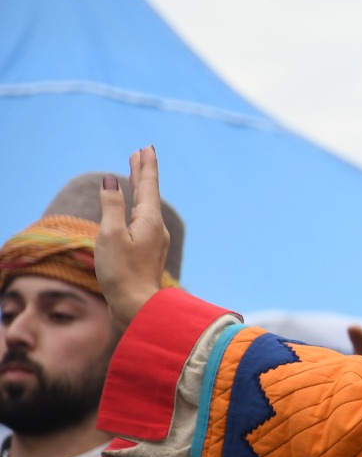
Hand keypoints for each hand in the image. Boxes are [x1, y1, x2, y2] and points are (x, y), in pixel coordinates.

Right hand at [96, 146, 169, 329]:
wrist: (137, 307)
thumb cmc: (122, 272)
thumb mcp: (111, 234)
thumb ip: (112, 206)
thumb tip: (111, 181)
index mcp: (149, 220)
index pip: (148, 186)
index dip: (146, 166)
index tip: (146, 148)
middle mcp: (156, 228)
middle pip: (149, 194)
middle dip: (143, 173)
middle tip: (142, 153)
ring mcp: (154, 241)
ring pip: (146, 207)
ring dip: (141, 188)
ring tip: (135, 173)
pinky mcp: (147, 253)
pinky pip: (143, 221)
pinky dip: (137, 207)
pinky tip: (133, 211)